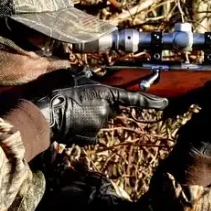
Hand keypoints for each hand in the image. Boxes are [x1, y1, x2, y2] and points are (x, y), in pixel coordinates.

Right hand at [32, 70, 167, 144]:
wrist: (46, 113)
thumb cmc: (60, 92)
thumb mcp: (76, 78)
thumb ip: (87, 76)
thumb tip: (89, 72)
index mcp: (106, 94)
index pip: (133, 99)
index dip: (151, 102)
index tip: (164, 104)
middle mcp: (106, 111)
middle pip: (110, 109)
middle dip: (101, 106)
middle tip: (82, 102)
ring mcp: (99, 126)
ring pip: (99, 121)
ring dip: (90, 117)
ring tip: (73, 112)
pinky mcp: (91, 139)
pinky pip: (91, 133)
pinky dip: (83, 129)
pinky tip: (71, 124)